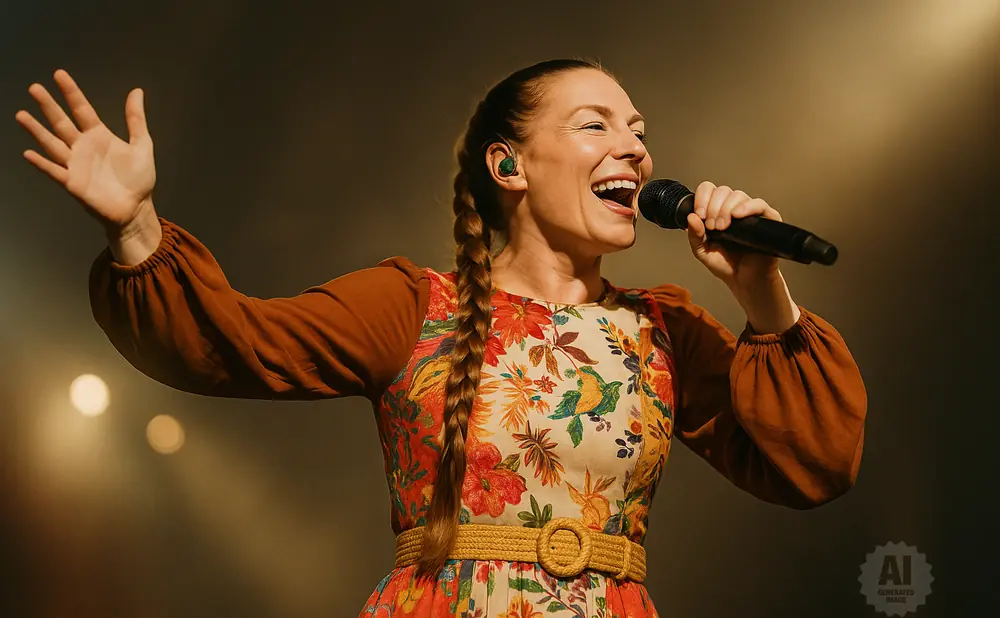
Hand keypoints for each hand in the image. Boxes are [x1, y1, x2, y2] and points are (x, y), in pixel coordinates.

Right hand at [15, 69, 155, 232]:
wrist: (137, 208)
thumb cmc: (139, 179)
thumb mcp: (142, 145)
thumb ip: (136, 119)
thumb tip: (137, 91)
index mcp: (99, 135)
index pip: (82, 109)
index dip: (71, 92)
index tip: (59, 74)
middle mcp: (83, 147)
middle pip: (62, 122)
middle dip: (49, 106)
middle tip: (35, 88)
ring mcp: (75, 165)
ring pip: (52, 144)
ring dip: (37, 131)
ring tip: (22, 115)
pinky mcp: (73, 183)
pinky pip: (55, 172)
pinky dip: (42, 164)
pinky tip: (28, 153)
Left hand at [687, 180, 799, 332]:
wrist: (745, 280)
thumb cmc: (726, 265)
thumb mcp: (702, 251)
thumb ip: (694, 236)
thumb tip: (691, 217)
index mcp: (717, 211)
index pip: (709, 190)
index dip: (702, 198)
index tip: (699, 215)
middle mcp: (734, 208)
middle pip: (722, 191)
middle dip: (713, 207)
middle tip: (712, 227)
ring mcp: (750, 213)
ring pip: (738, 195)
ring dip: (726, 209)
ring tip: (722, 228)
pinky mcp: (767, 219)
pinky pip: (759, 204)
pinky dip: (747, 207)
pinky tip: (737, 216)